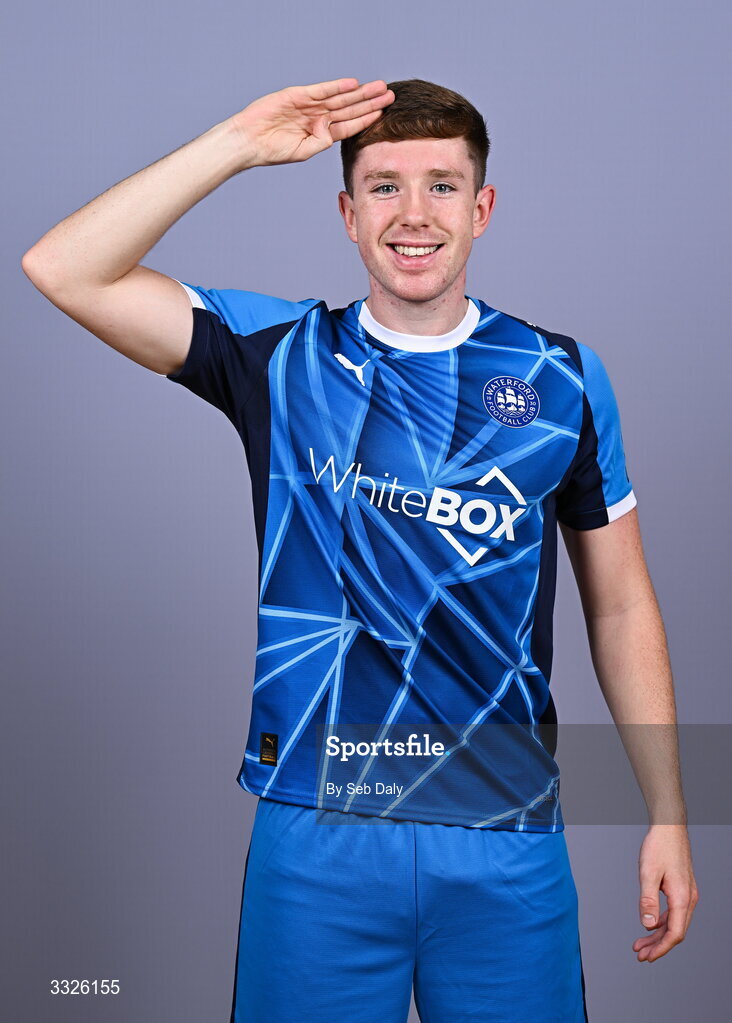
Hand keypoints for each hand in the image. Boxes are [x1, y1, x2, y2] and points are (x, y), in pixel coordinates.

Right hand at [229, 78, 394, 167]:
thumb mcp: (303, 151)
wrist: (249, 141)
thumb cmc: (273, 151)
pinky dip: (336, 86)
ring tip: (378, 87)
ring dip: (359, 93)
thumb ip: (320, 142)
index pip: (349, 125)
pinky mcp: (297, 95)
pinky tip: (352, 84)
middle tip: (389, 95)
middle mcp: (317, 117)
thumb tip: (333, 132)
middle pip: (349, 108)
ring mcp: (309, 105)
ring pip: (339, 98)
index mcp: (320, 133)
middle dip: (370, 102)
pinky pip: (321, 90)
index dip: (367, 119)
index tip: (383, 114)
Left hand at [633, 824, 698, 961]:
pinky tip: (650, 925)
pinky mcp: (682, 888)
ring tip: (640, 943)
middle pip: (675, 931)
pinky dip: (661, 921)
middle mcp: (688, 899)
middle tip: (639, 955)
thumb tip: (646, 925)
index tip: (646, 957)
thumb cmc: (659, 847)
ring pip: (674, 922)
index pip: (675, 933)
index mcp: (682, 898)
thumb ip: (647, 900)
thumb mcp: (648, 873)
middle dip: (657, 945)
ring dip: (658, 935)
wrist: (670, 827)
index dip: (661, 948)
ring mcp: (687, 894)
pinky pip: (674, 912)